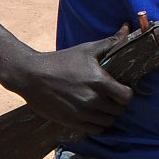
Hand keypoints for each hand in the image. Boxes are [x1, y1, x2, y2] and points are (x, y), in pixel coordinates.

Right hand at [10, 25, 133, 134]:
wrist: (31, 75)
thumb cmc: (61, 60)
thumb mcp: (87, 49)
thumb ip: (111, 41)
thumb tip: (127, 28)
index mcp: (99, 82)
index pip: (126, 97)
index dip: (127, 94)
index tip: (122, 89)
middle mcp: (92, 100)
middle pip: (118, 111)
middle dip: (118, 104)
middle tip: (112, 97)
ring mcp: (82, 113)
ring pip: (108, 122)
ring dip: (108, 115)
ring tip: (103, 106)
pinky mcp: (71, 122)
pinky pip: (94, 130)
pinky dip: (97, 124)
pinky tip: (93, 115)